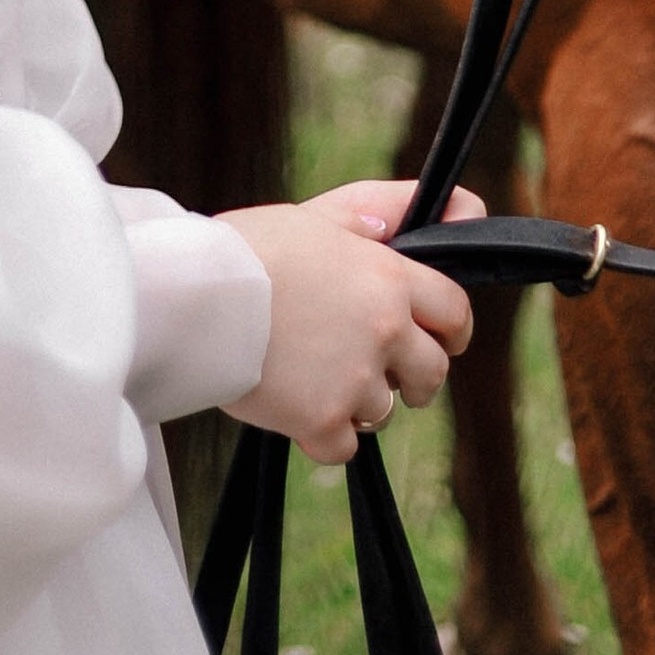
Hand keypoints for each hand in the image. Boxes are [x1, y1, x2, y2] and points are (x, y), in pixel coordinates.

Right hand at [216, 180, 482, 464]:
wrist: (193, 295)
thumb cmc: (252, 247)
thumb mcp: (324, 213)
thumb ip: (390, 210)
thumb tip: (460, 208)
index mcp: (389, 278)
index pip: (455, 312)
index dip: (450, 328)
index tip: (439, 337)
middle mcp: (384, 331)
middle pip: (432, 373)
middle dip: (412, 375)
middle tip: (376, 367)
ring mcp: (355, 381)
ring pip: (383, 411)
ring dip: (357, 400)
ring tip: (313, 373)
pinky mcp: (321, 422)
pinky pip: (344, 446)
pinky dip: (323, 433)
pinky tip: (294, 403)